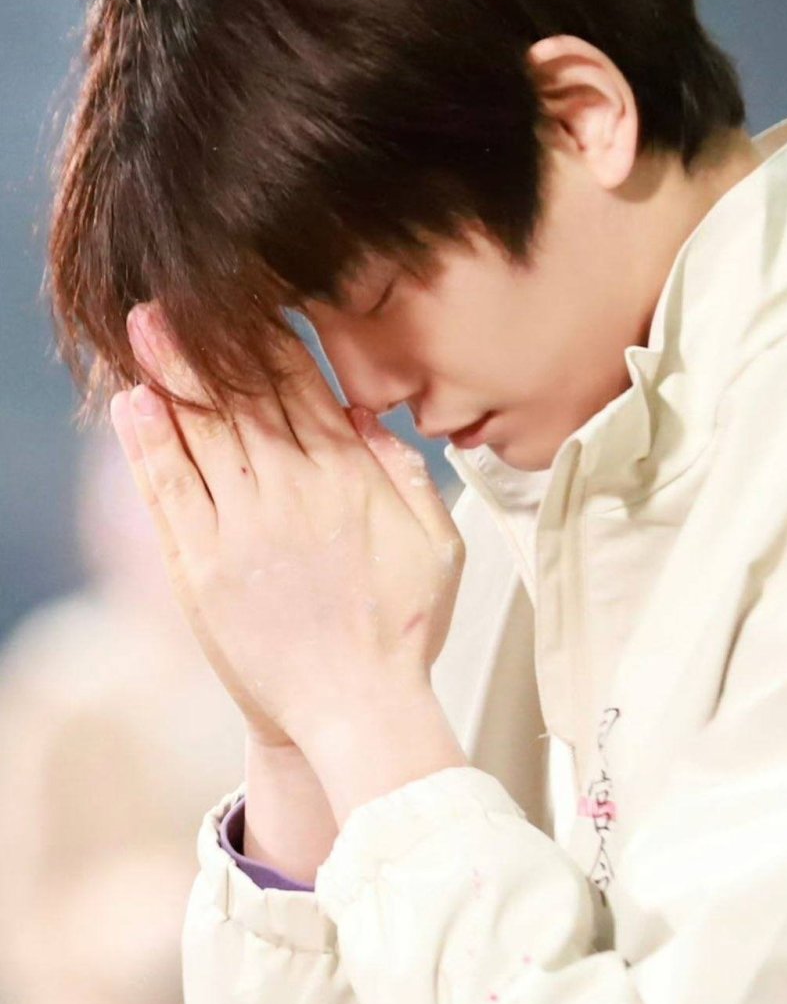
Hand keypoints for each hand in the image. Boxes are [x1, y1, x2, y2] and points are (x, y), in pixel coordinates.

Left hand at [111, 303, 464, 755]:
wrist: (358, 709)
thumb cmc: (403, 632)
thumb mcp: (438, 543)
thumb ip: (406, 472)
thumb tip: (364, 416)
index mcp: (350, 479)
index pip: (300, 389)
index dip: (266, 340)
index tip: (242, 302)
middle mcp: (293, 491)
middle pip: (242, 397)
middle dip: (205, 341)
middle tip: (171, 294)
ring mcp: (244, 527)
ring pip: (202, 432)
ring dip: (170, 374)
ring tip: (143, 327)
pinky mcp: (204, 567)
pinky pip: (170, 492)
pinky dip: (149, 445)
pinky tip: (131, 405)